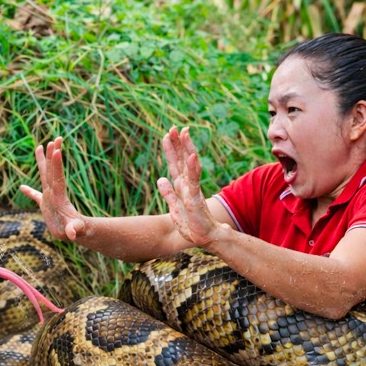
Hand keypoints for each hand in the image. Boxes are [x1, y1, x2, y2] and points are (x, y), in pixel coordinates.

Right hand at [20, 137, 86, 240]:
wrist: (76, 233)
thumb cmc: (76, 231)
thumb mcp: (75, 231)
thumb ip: (74, 230)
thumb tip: (72, 234)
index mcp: (59, 197)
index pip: (57, 178)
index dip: (56, 165)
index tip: (57, 150)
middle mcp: (54, 193)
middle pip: (52, 171)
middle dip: (52, 156)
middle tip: (54, 140)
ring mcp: (49, 198)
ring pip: (44, 176)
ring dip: (42, 162)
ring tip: (40, 146)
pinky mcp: (45, 206)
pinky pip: (36, 196)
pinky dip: (29, 192)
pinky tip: (22, 187)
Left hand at [159, 127, 225, 247]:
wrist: (204, 238)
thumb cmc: (191, 225)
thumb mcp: (174, 208)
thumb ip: (168, 194)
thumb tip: (160, 179)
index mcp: (181, 186)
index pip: (175, 163)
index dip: (171, 149)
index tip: (167, 134)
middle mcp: (187, 184)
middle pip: (182, 159)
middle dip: (178, 143)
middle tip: (175, 127)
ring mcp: (192, 189)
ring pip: (189, 165)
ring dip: (187, 149)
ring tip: (185, 133)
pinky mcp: (195, 198)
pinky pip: (194, 180)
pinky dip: (192, 168)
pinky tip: (191, 156)